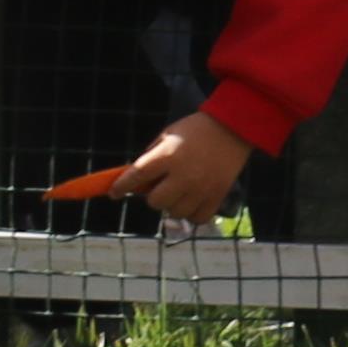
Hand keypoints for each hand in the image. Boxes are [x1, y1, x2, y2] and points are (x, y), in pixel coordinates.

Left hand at [113, 109, 258, 222]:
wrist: (233, 128)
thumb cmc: (195, 130)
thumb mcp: (167, 135)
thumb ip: (151, 157)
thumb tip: (137, 181)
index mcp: (167, 156)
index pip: (136, 177)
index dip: (121, 187)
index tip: (114, 193)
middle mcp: (183, 175)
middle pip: (156, 202)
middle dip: (153, 196)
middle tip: (160, 187)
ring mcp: (201, 188)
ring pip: (175, 213)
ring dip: (172, 205)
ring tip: (179, 193)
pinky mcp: (217, 196)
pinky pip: (197, 218)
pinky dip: (192, 213)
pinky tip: (192, 201)